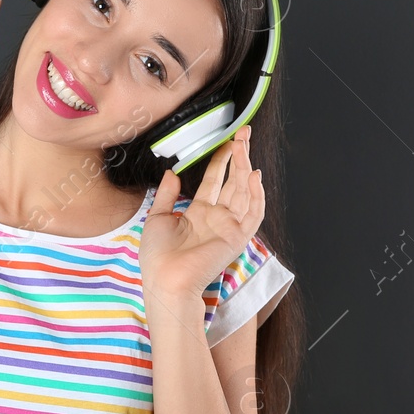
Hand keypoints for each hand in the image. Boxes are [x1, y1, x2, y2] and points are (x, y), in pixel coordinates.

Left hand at [140, 125, 263, 297]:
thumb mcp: (156, 218)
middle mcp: (217, 218)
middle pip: (234, 181)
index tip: (224, 141)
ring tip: (244, 145)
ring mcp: (229, 227)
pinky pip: (253, 213)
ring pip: (245, 192)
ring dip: (246, 167)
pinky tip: (254, 175)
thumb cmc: (157, 257)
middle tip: (243, 134)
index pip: (215, 181)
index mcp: (199, 214)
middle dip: (239, 156)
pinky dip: (257, 195)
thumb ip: (166, 195)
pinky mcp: (237, 237)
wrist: (165, 280)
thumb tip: (172, 172)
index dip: (221, 160)